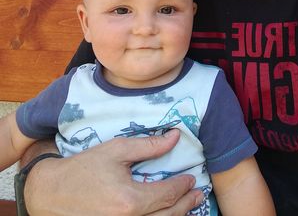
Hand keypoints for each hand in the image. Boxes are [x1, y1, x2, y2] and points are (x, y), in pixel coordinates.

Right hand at [24, 129, 203, 214]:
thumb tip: (175, 137)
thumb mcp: (117, 150)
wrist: (52, 192)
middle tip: (198, 193)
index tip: (191, 178)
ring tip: (188, 206)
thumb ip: (149, 145)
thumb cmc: (84, 168)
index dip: (182, 186)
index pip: (167, 194)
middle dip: (186, 204)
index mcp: (130, 200)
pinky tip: (165, 214)